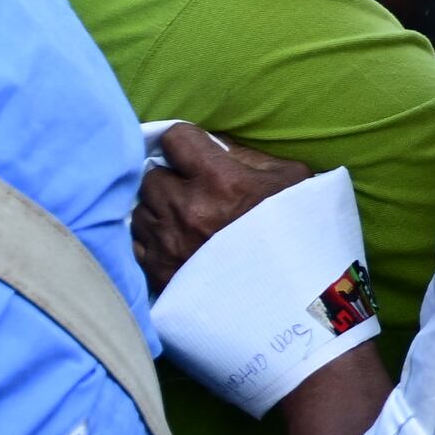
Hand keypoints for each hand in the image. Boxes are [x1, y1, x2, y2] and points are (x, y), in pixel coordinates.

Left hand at [136, 121, 309, 289]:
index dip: (183, 144)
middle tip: (190, 192)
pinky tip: (174, 244)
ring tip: (182, 222)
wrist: (294, 296)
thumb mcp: (290, 180)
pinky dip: (152, 241)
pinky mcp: (159, 271)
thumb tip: (218, 146)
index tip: (192, 155)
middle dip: (170, 180)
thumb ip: (251, 157)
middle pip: (152, 176)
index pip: (174, 139)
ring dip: (159, 211)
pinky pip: (138, 243)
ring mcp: (168, 242)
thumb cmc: (296, 233)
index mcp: (218, 179)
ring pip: (142, 210)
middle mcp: (186, 208)